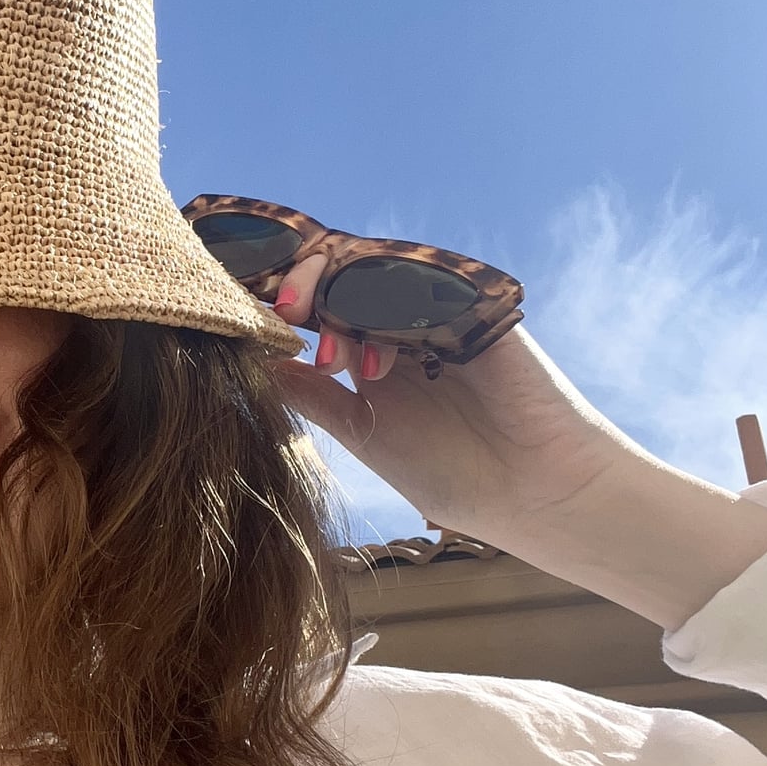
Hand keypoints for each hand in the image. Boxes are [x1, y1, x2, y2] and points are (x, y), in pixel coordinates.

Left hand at [266, 245, 766, 623]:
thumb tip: (254, 365)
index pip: (314, 306)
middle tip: (279, 310)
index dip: (276, 297)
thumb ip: (313, 397)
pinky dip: (393, 298)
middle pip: (337, 278)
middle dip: (301, 285)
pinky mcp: (474, 310)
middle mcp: (398, 322)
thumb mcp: (362, 431)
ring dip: (344, 297)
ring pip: (374, 273)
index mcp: (368, 349)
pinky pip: (427, 282)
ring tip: (332, 349)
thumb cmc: (450, 471)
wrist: (530, 492)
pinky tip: (374, 335)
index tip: (236, 302)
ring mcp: (436, 311)